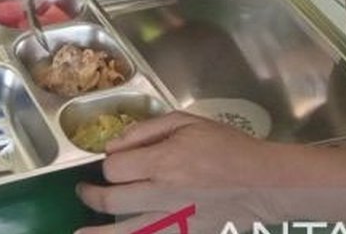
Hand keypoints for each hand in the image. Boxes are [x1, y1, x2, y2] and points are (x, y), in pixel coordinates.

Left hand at [74, 112, 285, 233]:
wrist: (265, 182)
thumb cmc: (228, 147)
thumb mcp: (187, 122)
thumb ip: (147, 130)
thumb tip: (114, 144)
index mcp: (163, 162)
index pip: (114, 168)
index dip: (106, 163)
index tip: (110, 161)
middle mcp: (163, 194)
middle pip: (111, 200)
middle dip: (91, 195)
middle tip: (84, 191)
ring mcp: (175, 220)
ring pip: (126, 231)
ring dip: (99, 233)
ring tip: (80, 233)